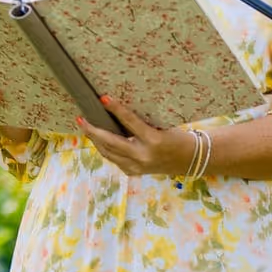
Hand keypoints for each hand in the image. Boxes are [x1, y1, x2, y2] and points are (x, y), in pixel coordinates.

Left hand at [77, 96, 196, 177]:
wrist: (190, 160)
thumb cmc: (178, 138)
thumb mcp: (163, 127)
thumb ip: (141, 124)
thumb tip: (118, 112)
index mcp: (154, 140)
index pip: (130, 122)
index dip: (116, 109)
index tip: (103, 98)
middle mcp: (143, 156)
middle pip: (111, 143)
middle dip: (93, 131)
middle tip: (81, 120)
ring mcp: (137, 167)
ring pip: (109, 153)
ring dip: (96, 141)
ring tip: (86, 128)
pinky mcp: (134, 172)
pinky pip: (115, 160)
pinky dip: (107, 150)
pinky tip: (100, 141)